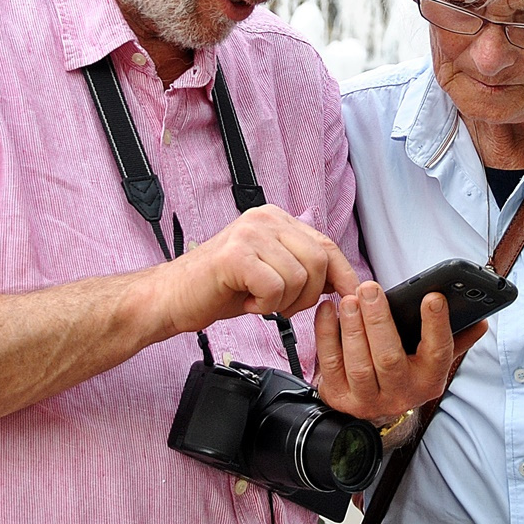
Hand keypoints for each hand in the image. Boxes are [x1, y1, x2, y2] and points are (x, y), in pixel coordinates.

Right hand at [151, 204, 358, 337]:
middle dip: (308, 295)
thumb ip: (303, 267)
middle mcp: (265, 218)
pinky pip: (275, 287)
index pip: (327, 243)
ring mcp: (249, 233)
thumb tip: (344, 280)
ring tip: (257, 300)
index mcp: (276, 218)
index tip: (351, 296)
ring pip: (300, 277)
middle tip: (280, 304)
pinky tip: (246, 301)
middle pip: (320, 260)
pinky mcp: (235, 254)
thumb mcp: (271, 271)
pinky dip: (265, 305)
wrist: (172, 297)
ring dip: (283, 302)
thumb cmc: (220, 288)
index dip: (344, 274)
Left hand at [313, 282, 487, 422]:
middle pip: (389, 358)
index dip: (436, 325)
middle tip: (370, 289)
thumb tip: (481, 322)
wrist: (373, 409)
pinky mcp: (338, 395)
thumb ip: (455, 339)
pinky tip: (329, 310)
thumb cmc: (405, 373)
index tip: (433, 297)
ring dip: (352, 328)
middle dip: (379, 320)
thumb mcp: (432, 360)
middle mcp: (400, 393)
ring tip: (350, 299)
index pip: (438, 352)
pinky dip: (327, 335)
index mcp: (428, 380)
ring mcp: (367, 399)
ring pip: (358, 364)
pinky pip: (330, 363)